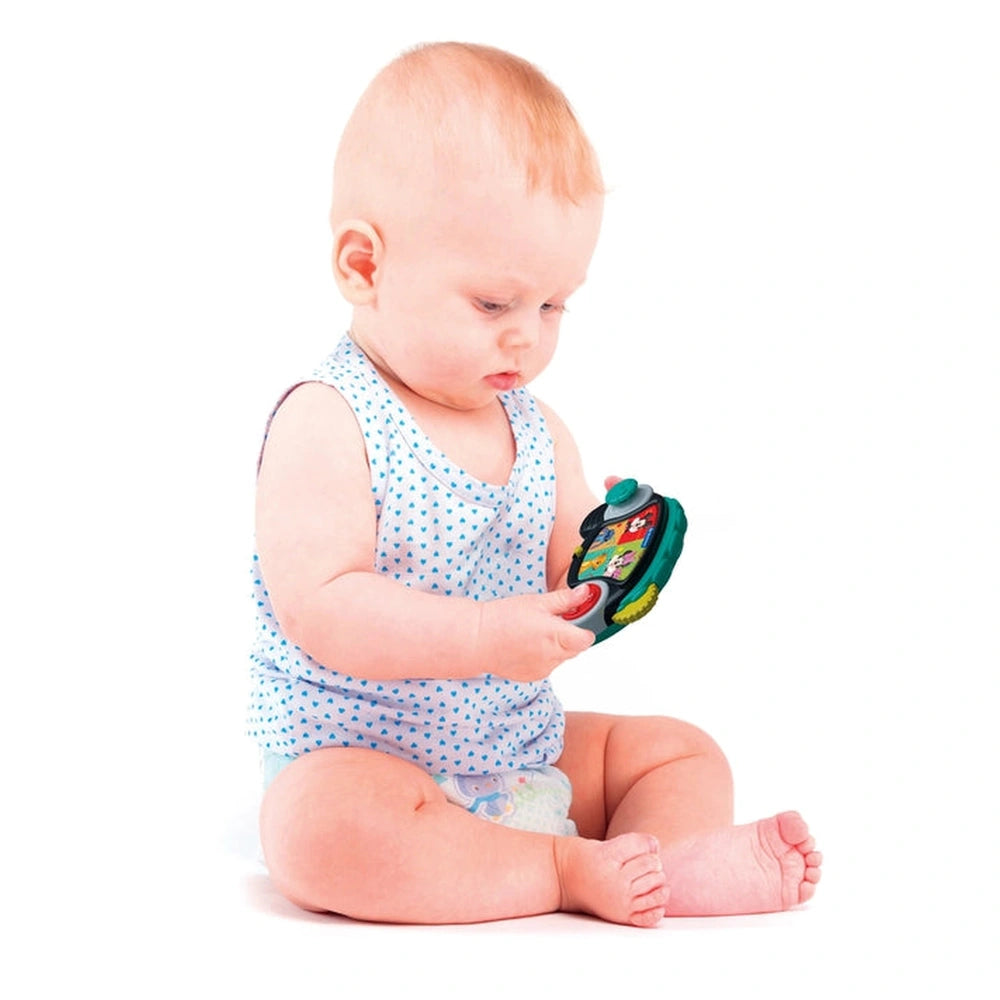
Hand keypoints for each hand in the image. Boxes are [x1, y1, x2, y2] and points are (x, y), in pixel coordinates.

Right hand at [477, 589, 595, 682]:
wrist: (477, 639)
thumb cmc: (503, 618)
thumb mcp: (537, 602)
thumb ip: (565, 600)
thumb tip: (584, 594)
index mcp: (557, 636)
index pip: (587, 639)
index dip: (583, 629)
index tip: (575, 620)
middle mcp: (553, 656)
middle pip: (576, 649)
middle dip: (569, 636)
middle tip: (550, 622)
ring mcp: (543, 669)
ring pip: (561, 658)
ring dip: (556, 647)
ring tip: (534, 634)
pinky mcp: (533, 676)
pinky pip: (548, 666)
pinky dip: (543, 657)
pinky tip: (527, 645)